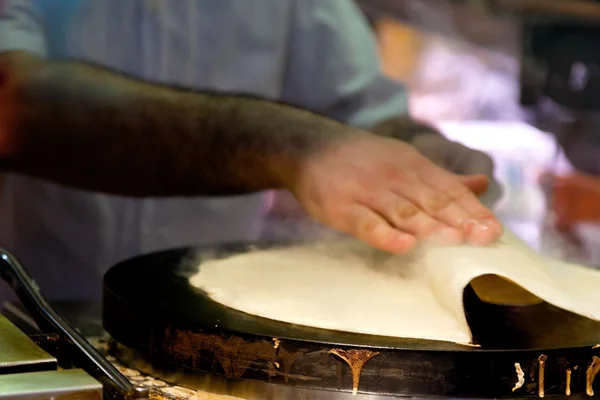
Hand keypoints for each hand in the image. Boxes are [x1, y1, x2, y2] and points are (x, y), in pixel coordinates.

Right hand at [291, 131, 502, 252]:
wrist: (310, 147)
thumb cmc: (362, 159)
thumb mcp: (405, 160)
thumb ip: (443, 177)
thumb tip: (483, 183)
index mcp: (413, 165)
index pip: (449, 190)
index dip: (472, 210)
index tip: (494, 230)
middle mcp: (395, 177)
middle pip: (432, 201)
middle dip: (460, 220)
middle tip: (484, 239)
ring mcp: (369, 192)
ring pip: (405, 212)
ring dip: (432, 227)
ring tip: (456, 241)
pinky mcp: (343, 208)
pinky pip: (367, 223)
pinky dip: (386, 235)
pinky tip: (405, 245)